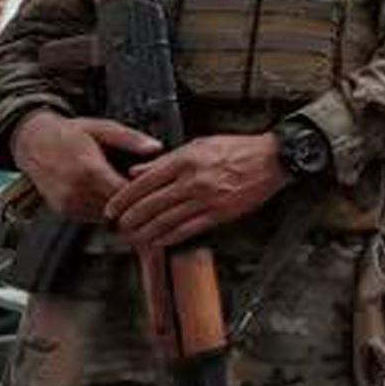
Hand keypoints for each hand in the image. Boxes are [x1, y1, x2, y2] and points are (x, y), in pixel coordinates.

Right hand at [10, 110, 162, 220]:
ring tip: (132, 194)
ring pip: (106, 216)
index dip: (144, 195)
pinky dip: (105, 210)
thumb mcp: (103, 128)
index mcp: (89, 170)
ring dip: (120, 208)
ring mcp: (67, 203)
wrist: (32, 142)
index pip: (124, 194)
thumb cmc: (70, 133)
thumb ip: (131, 139)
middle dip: (135, 203)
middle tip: (152, 196)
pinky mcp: (62, 211)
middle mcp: (76, 191)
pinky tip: (112, 196)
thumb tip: (157, 148)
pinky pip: (92, 217)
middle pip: (118, 208)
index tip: (160, 191)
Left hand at [105, 134, 287, 247]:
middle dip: (130, 218)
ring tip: (133, 237)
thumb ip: (166, 159)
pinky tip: (159, 241)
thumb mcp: (199, 144)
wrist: (272, 159)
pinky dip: (170, 237)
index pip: (145, 182)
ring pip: (167, 220)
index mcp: (186, 160)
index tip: (112, 207)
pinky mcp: (221, 213)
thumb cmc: (237, 149)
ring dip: (146, 231)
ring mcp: (208, 199)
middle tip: (118, 226)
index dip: (124, 197)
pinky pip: (189, 229)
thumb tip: (137, 171)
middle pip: (151, 204)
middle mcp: (194, 180)